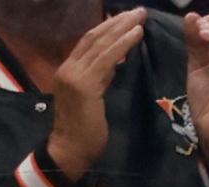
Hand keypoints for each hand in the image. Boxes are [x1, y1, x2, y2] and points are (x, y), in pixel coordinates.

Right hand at [44, 8, 152, 181]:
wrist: (70, 152)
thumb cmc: (85, 132)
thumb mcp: (93, 99)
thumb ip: (100, 79)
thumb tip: (115, 62)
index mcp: (69, 70)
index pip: (88, 42)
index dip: (108, 29)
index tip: (126, 19)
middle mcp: (68, 68)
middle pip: (94, 37)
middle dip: (117, 22)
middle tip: (138, 11)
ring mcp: (74, 75)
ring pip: (101, 44)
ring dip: (123, 28)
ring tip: (140, 17)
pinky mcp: (85, 85)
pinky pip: (108, 59)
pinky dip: (123, 44)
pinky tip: (137, 34)